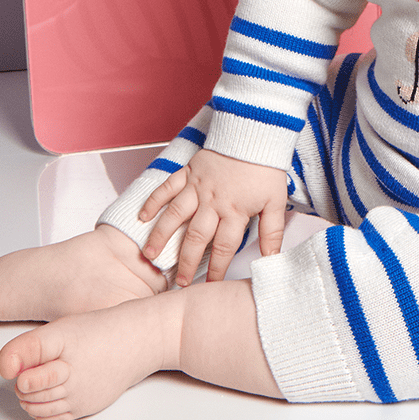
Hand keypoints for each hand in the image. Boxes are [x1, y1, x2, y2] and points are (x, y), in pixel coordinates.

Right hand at [137, 150, 287, 285]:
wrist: (255, 132)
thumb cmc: (265, 168)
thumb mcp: (276, 201)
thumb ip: (272, 233)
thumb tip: (273, 260)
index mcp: (235, 211)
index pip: (224, 247)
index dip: (217, 270)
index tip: (211, 287)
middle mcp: (212, 202)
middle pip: (196, 237)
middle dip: (186, 262)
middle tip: (178, 282)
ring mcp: (197, 187)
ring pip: (175, 215)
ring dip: (161, 236)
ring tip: (149, 256)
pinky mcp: (189, 172)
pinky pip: (167, 187)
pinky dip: (153, 201)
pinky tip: (142, 216)